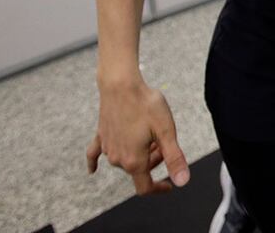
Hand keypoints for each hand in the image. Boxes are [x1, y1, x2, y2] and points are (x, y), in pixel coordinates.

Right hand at [86, 78, 189, 195]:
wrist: (121, 84)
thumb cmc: (145, 105)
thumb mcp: (166, 131)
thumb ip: (174, 158)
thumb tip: (182, 181)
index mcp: (134, 161)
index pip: (145, 187)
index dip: (158, 189)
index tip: (169, 185)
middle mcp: (117, 158)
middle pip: (138, 170)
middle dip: (154, 161)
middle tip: (163, 141)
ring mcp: (106, 148)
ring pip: (125, 160)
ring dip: (139, 154)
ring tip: (150, 134)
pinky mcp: (100, 136)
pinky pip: (95, 154)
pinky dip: (96, 162)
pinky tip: (92, 170)